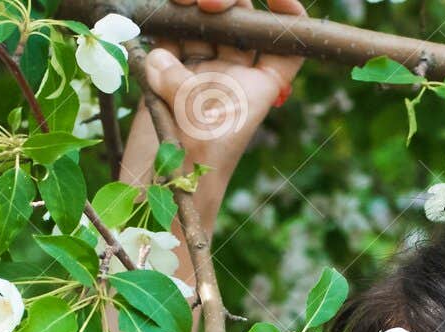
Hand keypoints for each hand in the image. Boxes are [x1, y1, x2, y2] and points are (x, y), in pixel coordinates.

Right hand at [141, 0, 306, 172]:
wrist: (157, 199)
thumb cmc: (193, 172)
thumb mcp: (198, 125)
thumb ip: (183, 83)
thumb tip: (160, 54)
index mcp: (258, 87)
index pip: (285, 43)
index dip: (287, 15)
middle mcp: (231, 76)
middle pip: (238, 22)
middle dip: (228, 2)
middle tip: (208, 3)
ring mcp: (197, 73)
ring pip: (201, 23)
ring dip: (191, 7)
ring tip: (179, 1)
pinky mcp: (162, 75)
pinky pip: (166, 36)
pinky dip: (161, 21)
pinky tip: (157, 14)